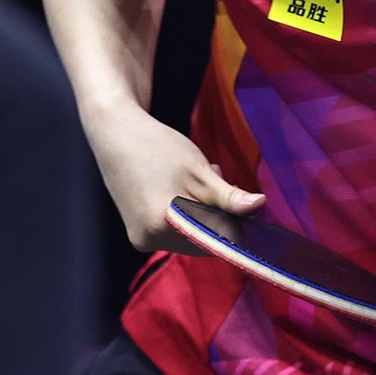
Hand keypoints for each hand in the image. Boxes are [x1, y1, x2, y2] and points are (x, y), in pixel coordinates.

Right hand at [84, 101, 266, 252]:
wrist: (115, 134)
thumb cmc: (157, 148)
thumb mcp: (199, 171)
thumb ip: (229, 196)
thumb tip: (259, 207)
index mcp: (161, 226)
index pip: (215, 240)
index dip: (235, 223)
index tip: (243, 203)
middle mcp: (148, 240)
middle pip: (203, 240)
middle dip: (218, 215)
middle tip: (216, 180)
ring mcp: (141, 238)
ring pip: (191, 235)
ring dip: (204, 213)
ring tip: (196, 180)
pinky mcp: (139, 232)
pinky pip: (176, 230)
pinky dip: (187, 213)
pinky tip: (183, 188)